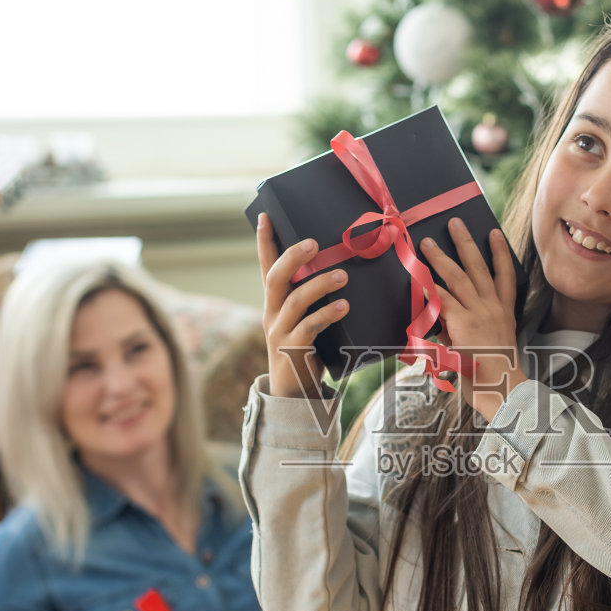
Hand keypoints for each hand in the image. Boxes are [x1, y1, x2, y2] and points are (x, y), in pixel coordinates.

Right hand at [256, 213, 348, 397]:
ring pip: (294, 301)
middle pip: (275, 278)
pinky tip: (344, 306)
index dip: (264, 242)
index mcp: (274, 303)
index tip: (266, 216)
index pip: (266, 267)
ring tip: (342, 276)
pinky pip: (309, 328)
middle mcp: (272, 314)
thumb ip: (316, 300)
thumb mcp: (306, 321)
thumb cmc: (308, 350)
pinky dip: (327, 314)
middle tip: (313, 243)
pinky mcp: (293, 351)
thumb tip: (346, 270)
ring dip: (319, 285)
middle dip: (293, 257)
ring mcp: (280, 333)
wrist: (295, 395)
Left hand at [420, 217, 524, 418]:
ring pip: (458, 278)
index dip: (500, 253)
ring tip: (427, 243)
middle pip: (479, 268)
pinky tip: (418, 276)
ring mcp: (478, 314)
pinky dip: (429, 288)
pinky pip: (442, 300)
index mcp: (504, 313)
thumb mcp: (491, 348)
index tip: (494, 234)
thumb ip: (471, 333)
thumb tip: (447, 327)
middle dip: (466, 243)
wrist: (501, 389)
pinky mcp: (462, 323)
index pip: (505, 276)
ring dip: (441, 258)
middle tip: (455, 223)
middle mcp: (493, 308)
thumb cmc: (494, 376)